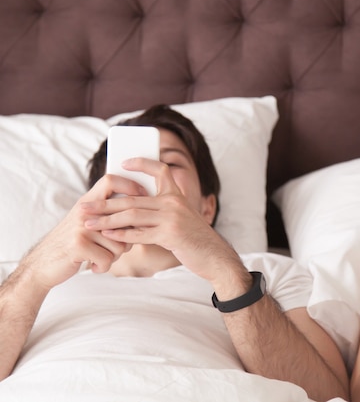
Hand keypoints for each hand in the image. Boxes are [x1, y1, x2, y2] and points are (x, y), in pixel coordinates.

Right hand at [20, 174, 143, 288]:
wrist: (43, 264)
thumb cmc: (74, 244)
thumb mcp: (88, 223)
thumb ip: (109, 215)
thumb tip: (142, 214)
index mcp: (88, 203)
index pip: (111, 181)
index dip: (131, 186)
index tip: (142, 200)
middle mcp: (85, 212)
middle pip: (125, 218)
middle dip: (128, 238)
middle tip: (119, 246)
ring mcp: (81, 228)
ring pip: (120, 245)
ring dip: (114, 256)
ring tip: (101, 256)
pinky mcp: (79, 246)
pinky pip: (108, 258)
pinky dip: (104, 266)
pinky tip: (94, 265)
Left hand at [81, 158, 239, 277]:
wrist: (215, 256)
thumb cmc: (195, 240)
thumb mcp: (182, 219)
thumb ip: (162, 212)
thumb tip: (133, 211)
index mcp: (177, 196)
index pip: (160, 170)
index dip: (142, 164)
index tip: (123, 163)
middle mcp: (174, 202)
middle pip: (133, 199)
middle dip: (105, 203)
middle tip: (84, 207)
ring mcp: (172, 218)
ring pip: (132, 215)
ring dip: (106, 220)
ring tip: (88, 223)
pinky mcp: (170, 234)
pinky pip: (139, 234)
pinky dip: (121, 235)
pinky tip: (107, 235)